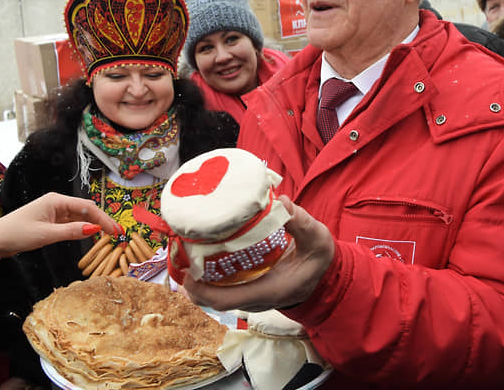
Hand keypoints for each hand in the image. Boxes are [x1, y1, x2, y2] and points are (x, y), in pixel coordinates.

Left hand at [0, 192, 118, 271]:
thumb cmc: (15, 234)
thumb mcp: (45, 235)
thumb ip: (71, 231)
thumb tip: (95, 229)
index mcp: (56, 200)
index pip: (87, 207)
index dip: (104, 218)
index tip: (116, 231)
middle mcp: (57, 203)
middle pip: (86, 210)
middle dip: (102, 220)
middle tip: (117, 234)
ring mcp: (54, 212)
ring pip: (80, 216)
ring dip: (94, 224)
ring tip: (108, 235)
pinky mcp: (51, 221)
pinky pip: (72, 223)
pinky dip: (82, 228)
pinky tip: (90, 235)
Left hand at [183, 195, 334, 311]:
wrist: (324, 275)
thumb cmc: (319, 259)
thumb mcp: (317, 239)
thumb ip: (301, 222)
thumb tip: (282, 202)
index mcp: (269, 291)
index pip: (227, 301)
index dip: (202, 292)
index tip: (187, 275)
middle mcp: (255, 299)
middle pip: (213, 300)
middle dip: (192, 283)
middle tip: (179, 257)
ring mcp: (250, 295)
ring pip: (214, 295)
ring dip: (197, 280)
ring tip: (184, 254)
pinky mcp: (248, 288)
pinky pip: (221, 288)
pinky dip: (207, 277)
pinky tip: (200, 256)